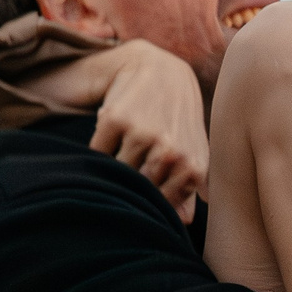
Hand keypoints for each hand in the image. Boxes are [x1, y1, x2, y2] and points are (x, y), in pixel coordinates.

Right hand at [86, 42, 207, 219]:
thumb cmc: (178, 117)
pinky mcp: (116, 119)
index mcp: (193, 167)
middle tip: (135, 160)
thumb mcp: (192, 150)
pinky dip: (101, 147)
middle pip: (138, 190)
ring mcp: (143, 135)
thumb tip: (183, 222)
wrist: (157, 69)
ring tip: (128, 143)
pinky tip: (115, 130)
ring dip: (116, 163)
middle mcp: (170, 152)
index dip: (150, 199)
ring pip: (117, 172)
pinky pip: (99, 152)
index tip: (148, 184)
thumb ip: (189, 187)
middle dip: (132, 181)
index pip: (161, 205)